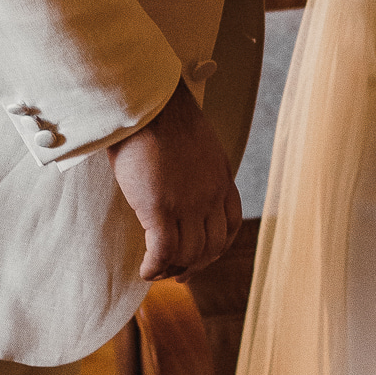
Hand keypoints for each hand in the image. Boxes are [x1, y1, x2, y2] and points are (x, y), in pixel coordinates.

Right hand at [108, 81, 240, 280]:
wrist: (147, 102)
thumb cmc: (160, 115)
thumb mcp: (194, 143)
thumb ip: (193, 167)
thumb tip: (176, 180)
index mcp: (221, 178)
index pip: (230, 226)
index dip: (216, 248)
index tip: (201, 256)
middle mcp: (210, 195)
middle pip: (212, 247)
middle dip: (195, 265)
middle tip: (177, 273)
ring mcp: (188, 204)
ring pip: (188, 253)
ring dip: (172, 267)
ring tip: (156, 270)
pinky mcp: (160, 209)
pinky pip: (162, 252)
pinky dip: (154, 267)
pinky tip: (145, 271)